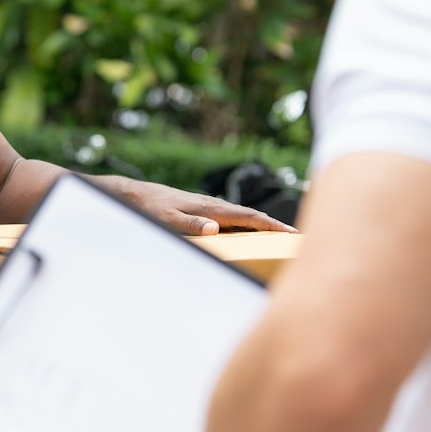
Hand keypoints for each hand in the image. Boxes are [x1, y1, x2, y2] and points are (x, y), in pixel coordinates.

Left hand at [94, 177, 297, 236]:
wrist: (133, 194)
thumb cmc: (148, 208)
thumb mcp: (166, 220)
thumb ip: (190, 225)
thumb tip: (215, 229)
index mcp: (211, 208)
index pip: (249, 217)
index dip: (272, 225)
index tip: (292, 233)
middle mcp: (213, 205)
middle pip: (252, 215)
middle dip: (275, 226)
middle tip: (297, 237)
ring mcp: (209, 206)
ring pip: (243, 216)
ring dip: (262, 225)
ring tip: (280, 236)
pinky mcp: (202, 209)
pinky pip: (232, 218)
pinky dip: (247, 224)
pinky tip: (248, 232)